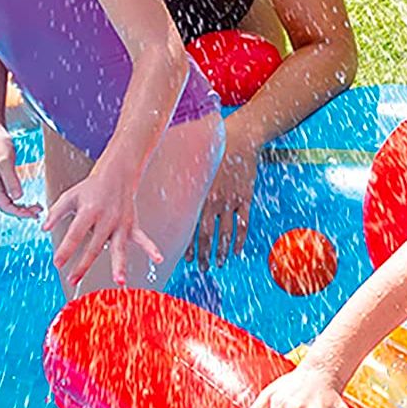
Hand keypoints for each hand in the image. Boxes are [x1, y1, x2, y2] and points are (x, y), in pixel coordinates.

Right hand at [0, 126, 39, 219]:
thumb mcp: (5, 160)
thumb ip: (11, 178)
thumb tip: (18, 197)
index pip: (5, 206)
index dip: (20, 213)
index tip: (34, 214)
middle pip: (6, 206)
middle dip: (22, 211)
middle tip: (39, 212)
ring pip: (8, 201)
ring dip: (21, 207)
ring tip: (36, 208)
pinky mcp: (0, 176)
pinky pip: (9, 193)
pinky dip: (19, 199)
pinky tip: (28, 199)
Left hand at [43, 168, 161, 286]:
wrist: (116, 175)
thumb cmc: (91, 188)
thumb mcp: (69, 196)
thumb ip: (56, 212)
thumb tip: (44, 228)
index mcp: (89, 211)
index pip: (75, 234)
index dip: (66, 249)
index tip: (57, 263)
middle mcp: (106, 219)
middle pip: (95, 247)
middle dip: (83, 265)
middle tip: (73, 280)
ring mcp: (121, 224)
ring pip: (119, 247)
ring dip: (119, 265)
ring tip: (119, 280)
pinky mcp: (132, 225)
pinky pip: (142, 239)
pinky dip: (151, 248)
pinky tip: (157, 258)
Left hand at [188, 132, 257, 268]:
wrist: (240, 138)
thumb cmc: (213, 148)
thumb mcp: (191, 160)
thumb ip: (179, 176)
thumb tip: (160, 183)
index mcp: (200, 195)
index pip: (192, 227)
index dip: (191, 245)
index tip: (188, 260)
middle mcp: (215, 201)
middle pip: (208, 235)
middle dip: (205, 255)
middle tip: (203, 269)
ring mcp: (232, 201)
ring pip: (226, 233)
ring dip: (222, 251)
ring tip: (219, 264)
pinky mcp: (246, 198)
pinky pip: (243, 224)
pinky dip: (240, 239)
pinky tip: (237, 251)